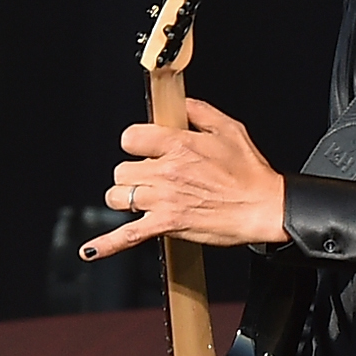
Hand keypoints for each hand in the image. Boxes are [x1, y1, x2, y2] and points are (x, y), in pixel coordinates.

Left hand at [80, 99, 288, 258]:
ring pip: (118, 196)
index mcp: (179, 145)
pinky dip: (107, 244)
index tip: (145, 148)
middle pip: (121, 170)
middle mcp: (167, 171)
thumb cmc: (251, 172)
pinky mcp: (166, 225)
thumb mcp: (230, 129)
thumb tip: (180, 105)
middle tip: (152, 178)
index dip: (136, 142)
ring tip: (142, 199)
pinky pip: (127, 235)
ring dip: (126, 198)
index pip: (131, 137)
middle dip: (133, 173)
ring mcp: (164, 200)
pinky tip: (90, 250)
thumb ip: (199, 112)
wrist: (264, 207)